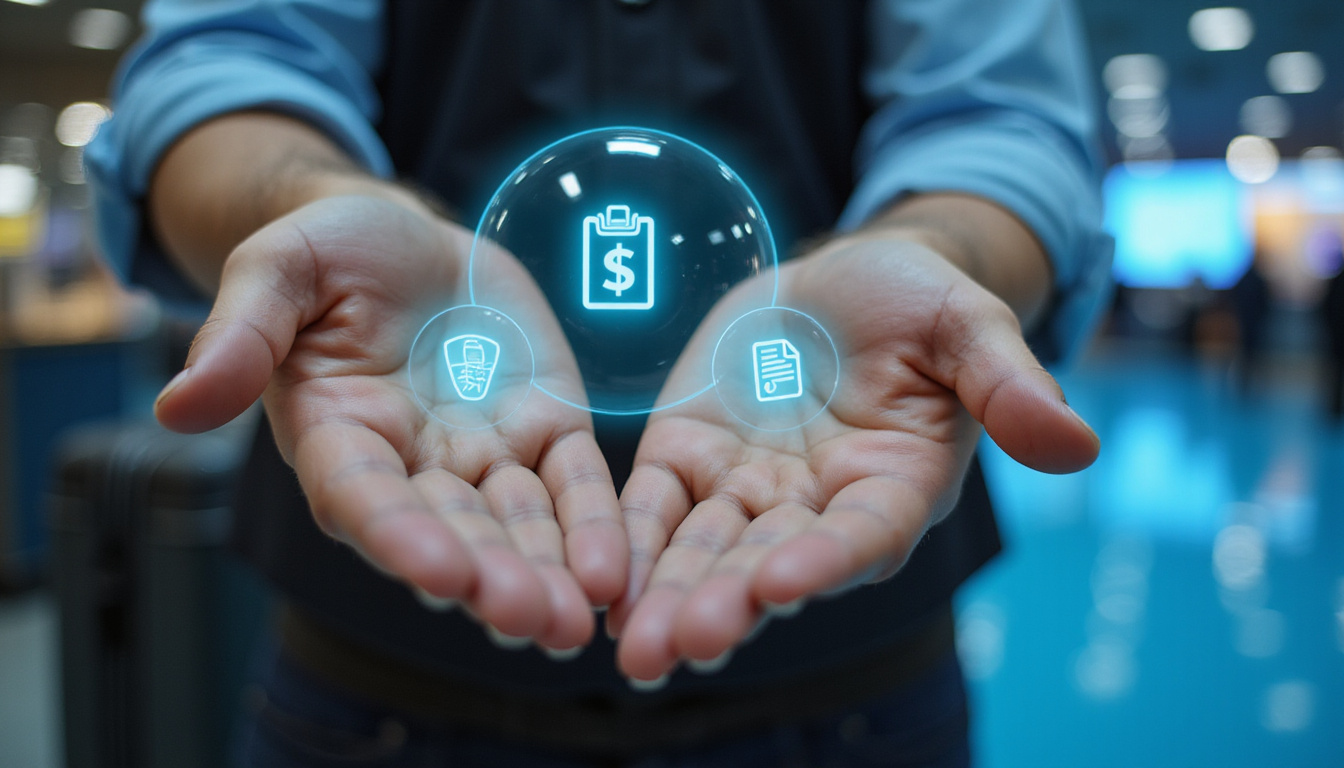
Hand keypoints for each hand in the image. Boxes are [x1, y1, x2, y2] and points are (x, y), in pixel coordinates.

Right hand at [153, 195, 627, 651]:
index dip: (401, 536)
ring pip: (518, 524)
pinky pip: (575, 483)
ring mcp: (484, 452)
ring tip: (574, 622)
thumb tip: (176, 406)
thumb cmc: (330, 252)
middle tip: (528, 618)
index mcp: (338, 435)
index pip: (365, 498)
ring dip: (548, 572)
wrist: (409, 237)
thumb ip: (241, 335)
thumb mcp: (278, 270)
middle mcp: (412, 463)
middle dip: (489, 576)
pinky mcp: (546, 428)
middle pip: (452, 530)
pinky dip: (595, 524)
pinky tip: (616, 572)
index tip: (441, 574)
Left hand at [610, 237, 1098, 680]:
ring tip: (630, 647)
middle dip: (726, 603)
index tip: (780, 582)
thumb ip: (1006, 383)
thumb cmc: (915, 300)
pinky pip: (651, 507)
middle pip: (769, 563)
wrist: (836, 281)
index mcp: (892, 485)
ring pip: (702, 550)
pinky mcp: (687, 458)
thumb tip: (1078, 442)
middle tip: (680, 643)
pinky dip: (624, 543)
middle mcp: (816, 506)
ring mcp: (747, 488)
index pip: (860, 535)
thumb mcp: (966, 323)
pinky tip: (592, 584)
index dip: (824, 560)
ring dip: (666, 597)